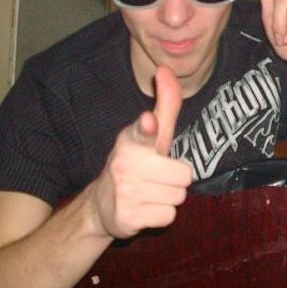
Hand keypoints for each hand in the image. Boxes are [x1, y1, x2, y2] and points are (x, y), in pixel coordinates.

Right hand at [91, 66, 192, 238]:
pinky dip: (161, 215)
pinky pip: (169, 216)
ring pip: (178, 197)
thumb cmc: (136, 163)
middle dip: (176, 179)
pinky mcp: (128, 218)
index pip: (142, 131)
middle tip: (157, 178)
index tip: (147, 121)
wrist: (102, 205)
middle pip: (184, 175)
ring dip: (169, 197)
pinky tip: (145, 209)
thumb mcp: (151, 134)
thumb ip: (166, 104)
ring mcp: (125, 192)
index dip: (147, 127)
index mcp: (132, 140)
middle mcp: (125, 164)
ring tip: (150, 192)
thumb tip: (166, 69)